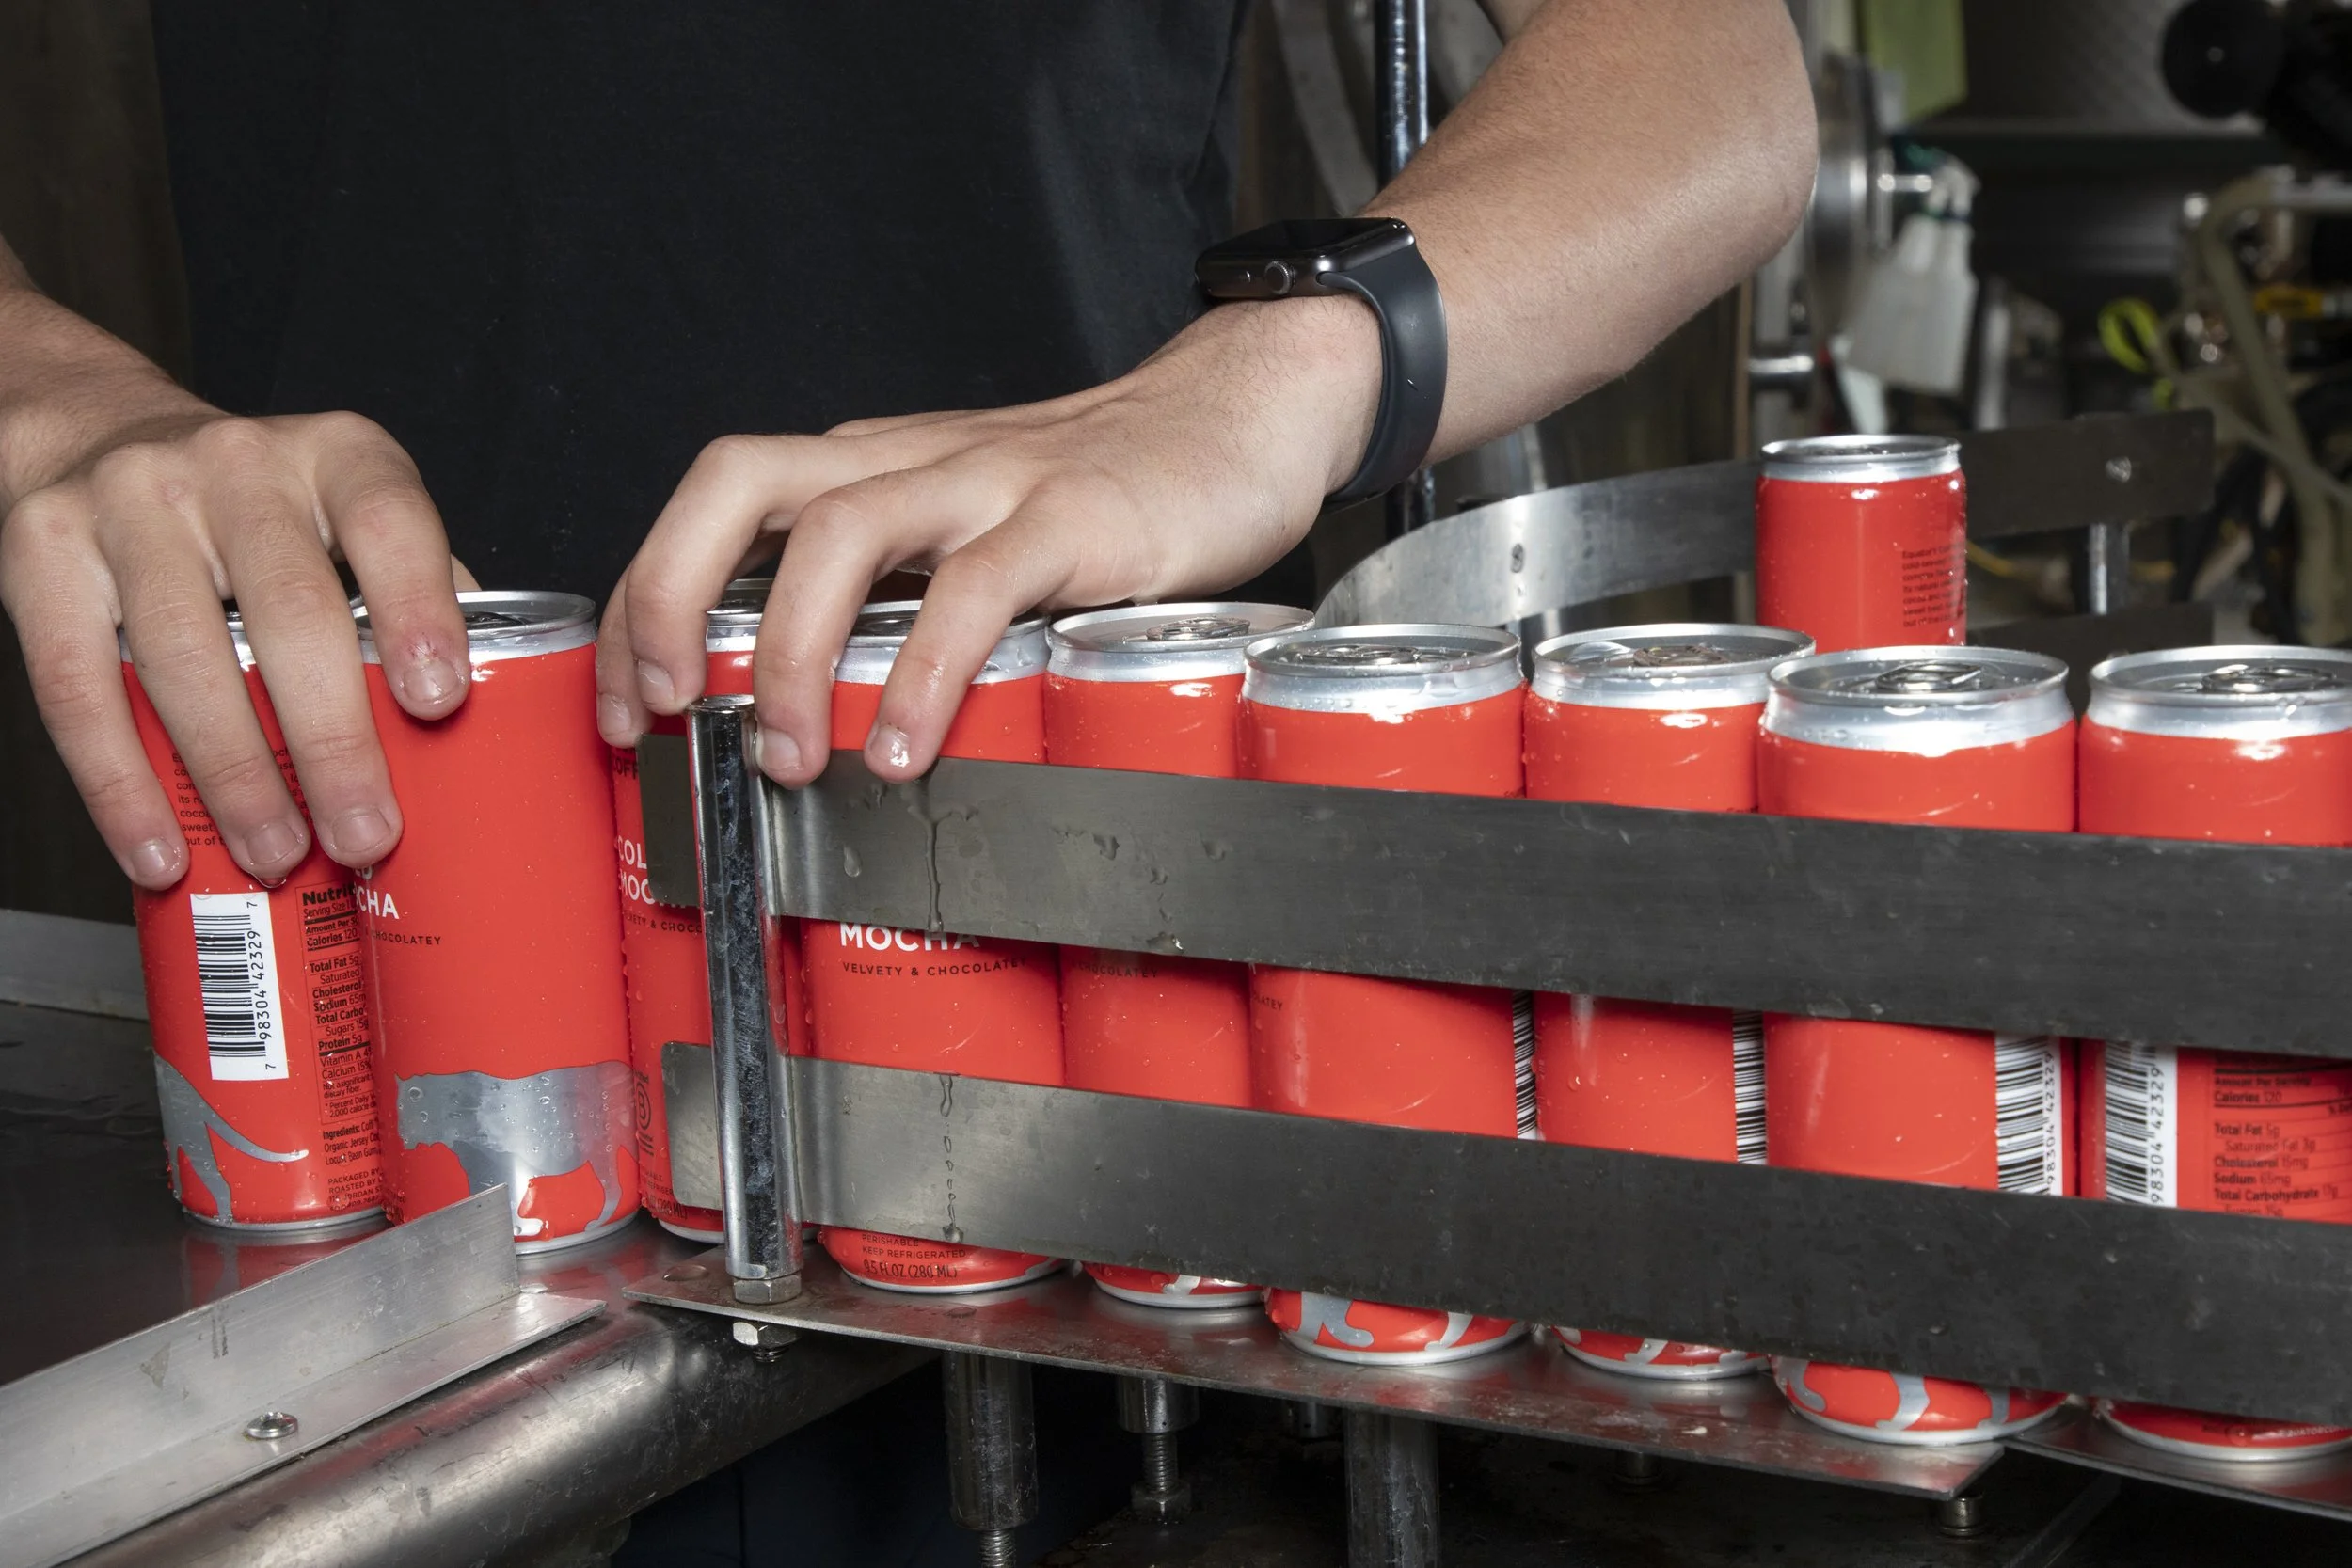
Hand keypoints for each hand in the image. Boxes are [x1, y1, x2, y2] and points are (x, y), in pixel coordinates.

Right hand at [1, 403, 469, 887]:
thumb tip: (485, 726)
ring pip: (183, 656)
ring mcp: (130, 502)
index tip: (441, 702)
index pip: (390, 522)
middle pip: (292, 611)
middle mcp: (236, 464)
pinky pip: (76, 684)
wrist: (100, 434)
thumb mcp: (347, 516)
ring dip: (236, 776)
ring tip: (277, 855)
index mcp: (336, 456)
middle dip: (332, 740)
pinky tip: (159, 849)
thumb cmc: (261, 510)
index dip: (419, 612)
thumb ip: (412, 597)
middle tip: (366, 835)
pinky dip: (119, 783)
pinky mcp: (40, 551)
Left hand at [600, 295, 1378, 783]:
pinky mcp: (1073, 518)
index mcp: (872, 468)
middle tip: (659, 711)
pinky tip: (907, 748)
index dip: (643, 594)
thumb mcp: (974, 534)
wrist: (1244, 415)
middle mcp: (909, 462)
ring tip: (787, 757)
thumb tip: (826, 719)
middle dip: (668, 595)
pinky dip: (925, 671)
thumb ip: (904, 599)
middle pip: (740, 484)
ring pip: (840, 535)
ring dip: (789, 652)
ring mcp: (988, 482)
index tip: (622, 701)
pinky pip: (976, 589)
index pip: (714, 502)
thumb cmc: (1105, 493)